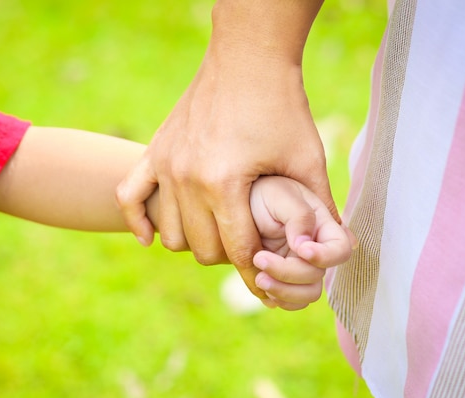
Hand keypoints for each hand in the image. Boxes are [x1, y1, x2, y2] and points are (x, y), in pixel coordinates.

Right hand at [116, 0, 334, 298]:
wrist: (248, 57)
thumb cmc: (282, 106)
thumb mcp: (308, 157)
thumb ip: (320, 206)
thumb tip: (334, 245)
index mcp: (223, 182)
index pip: (236, 249)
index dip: (256, 267)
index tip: (268, 272)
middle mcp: (186, 177)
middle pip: (203, 249)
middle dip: (229, 255)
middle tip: (248, 242)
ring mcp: (165, 163)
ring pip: (172, 234)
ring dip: (195, 242)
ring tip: (218, 231)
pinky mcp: (154, 151)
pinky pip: (130, 197)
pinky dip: (140, 222)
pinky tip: (150, 237)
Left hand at [250, 176, 352, 309]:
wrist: (234, 205)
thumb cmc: (261, 192)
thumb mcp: (279, 195)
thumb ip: (298, 216)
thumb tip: (305, 246)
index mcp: (322, 226)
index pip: (340, 250)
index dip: (325, 256)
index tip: (301, 250)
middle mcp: (315, 250)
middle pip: (317, 276)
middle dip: (288, 272)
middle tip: (259, 258)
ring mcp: (300, 267)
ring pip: (308, 294)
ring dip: (283, 291)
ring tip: (258, 278)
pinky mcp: (283, 280)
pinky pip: (290, 301)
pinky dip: (277, 298)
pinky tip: (258, 282)